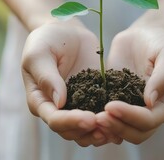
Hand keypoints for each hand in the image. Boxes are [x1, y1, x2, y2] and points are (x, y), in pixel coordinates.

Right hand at [22, 22, 108, 145]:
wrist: (65, 30)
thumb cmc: (46, 40)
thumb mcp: (39, 54)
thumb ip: (46, 77)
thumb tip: (59, 102)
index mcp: (40, 100)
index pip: (54, 119)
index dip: (71, 122)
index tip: (90, 119)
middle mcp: (57, 109)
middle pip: (70, 131)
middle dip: (89, 131)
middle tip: (108, 123)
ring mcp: (76, 106)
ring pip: (86, 131)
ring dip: (100, 133)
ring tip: (117, 127)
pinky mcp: (92, 100)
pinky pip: (100, 118)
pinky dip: (110, 123)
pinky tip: (124, 121)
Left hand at [96, 27, 163, 143]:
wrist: (145, 35)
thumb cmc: (162, 44)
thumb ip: (163, 77)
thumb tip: (150, 102)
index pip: (149, 120)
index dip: (130, 117)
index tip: (110, 106)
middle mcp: (150, 114)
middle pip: (135, 133)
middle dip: (116, 127)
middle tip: (97, 117)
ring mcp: (132, 110)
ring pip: (121, 132)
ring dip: (106, 129)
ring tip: (89, 118)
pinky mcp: (116, 103)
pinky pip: (108, 119)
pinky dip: (98, 122)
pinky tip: (84, 115)